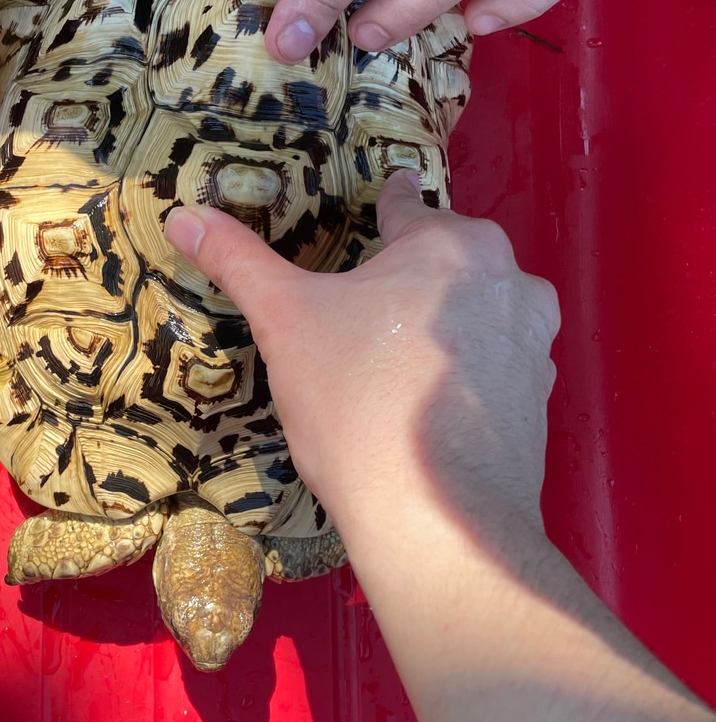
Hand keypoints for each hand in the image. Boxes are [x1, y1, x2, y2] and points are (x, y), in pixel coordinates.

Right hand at [163, 170, 559, 558]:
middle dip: (410, 271)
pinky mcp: (539, 399)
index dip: (382, 208)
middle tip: (365, 300)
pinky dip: (463, 372)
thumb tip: (182, 213)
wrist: (436, 518)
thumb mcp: (284, 322)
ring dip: (442, 320)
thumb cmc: (357, 403)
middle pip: (446, 258)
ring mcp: (534, 342)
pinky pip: (494, 365)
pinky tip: (424, 403)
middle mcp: (509, 280)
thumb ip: (237, 260)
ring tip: (393, 355)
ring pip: (476, 310)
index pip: (405, 207)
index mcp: (452, 245)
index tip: (379, 204)